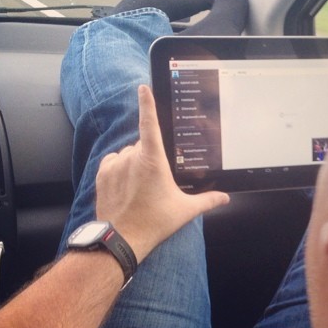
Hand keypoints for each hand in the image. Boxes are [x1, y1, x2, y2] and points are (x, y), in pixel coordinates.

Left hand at [95, 85, 228, 262]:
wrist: (122, 239)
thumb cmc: (154, 222)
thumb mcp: (185, 210)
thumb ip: (207, 200)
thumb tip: (225, 197)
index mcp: (153, 161)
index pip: (150, 124)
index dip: (148, 103)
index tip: (144, 88)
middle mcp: (132, 157)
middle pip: (144, 145)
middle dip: (151, 156)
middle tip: (158, 180)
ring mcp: (115, 165)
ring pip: (129, 153)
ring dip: (136, 162)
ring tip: (142, 186)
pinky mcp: (103, 174)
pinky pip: (114, 161)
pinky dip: (121, 167)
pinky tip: (128, 184)